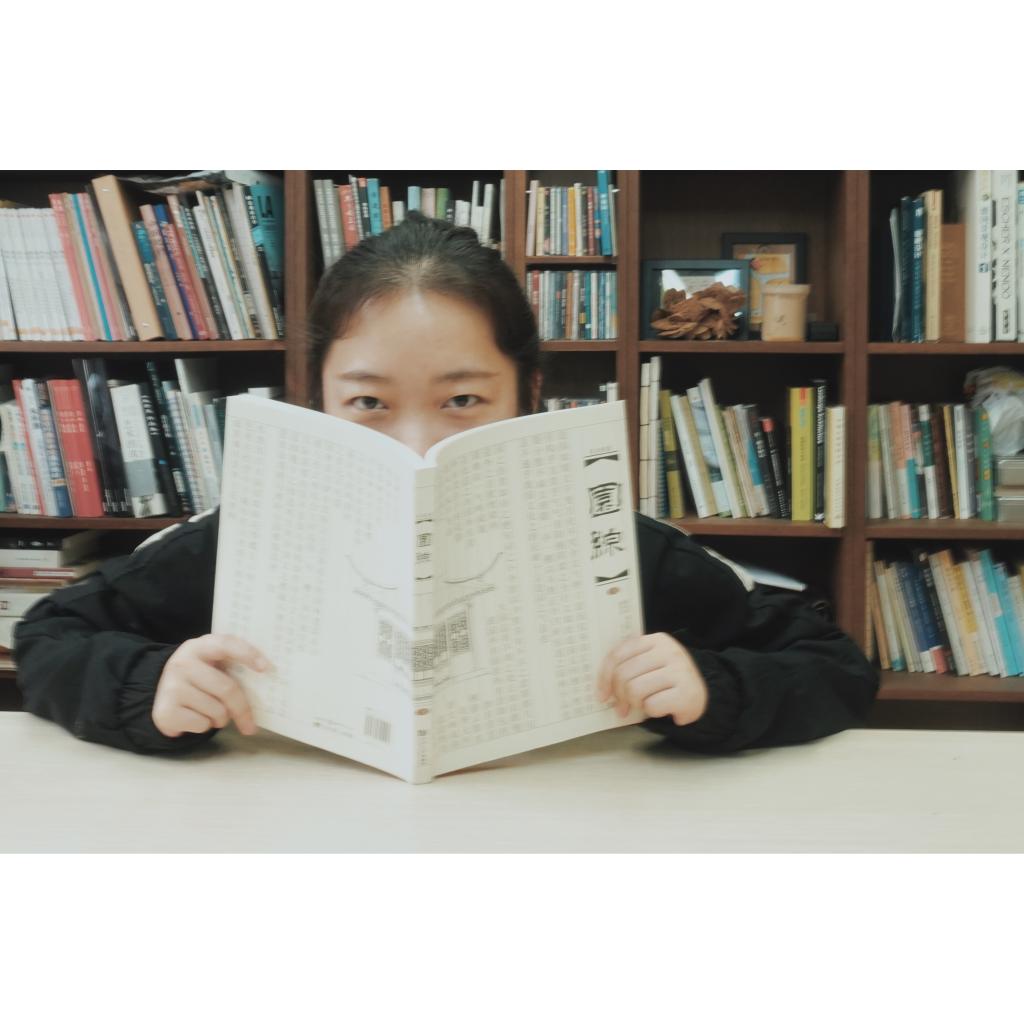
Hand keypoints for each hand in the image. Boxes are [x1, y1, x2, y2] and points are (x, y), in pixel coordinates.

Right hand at [152, 633, 269, 738]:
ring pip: (216, 711)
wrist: (163, 694)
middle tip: (250, 725)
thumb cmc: (201, 678)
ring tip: (211, 711)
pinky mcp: (165, 711)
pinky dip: (205, 726)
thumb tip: (267, 678)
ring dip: (221, 718)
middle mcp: (182, 663)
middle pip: (227, 689)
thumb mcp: (212, 664)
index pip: (226, 644)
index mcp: (199, 646)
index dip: (247, 654)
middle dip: (243, 709)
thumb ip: (233, 665)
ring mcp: (171, 687)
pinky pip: (202, 725)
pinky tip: (195, 717)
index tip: (265, 668)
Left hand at [596, 632, 708, 726]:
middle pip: (624, 674)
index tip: (603, 693)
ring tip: (643, 705)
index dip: (605, 677)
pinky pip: (652, 705)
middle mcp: (670, 651)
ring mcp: (680, 671)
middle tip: (621, 707)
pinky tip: (661, 708)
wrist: (701, 696)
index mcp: (657, 640)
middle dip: (619, 695)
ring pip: (635, 690)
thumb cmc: (667, 681)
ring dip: (635, 703)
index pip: (619, 654)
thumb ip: (628, 666)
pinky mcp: (687, 693)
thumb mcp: (649, 664)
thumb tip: (603, 687)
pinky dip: (651, 711)